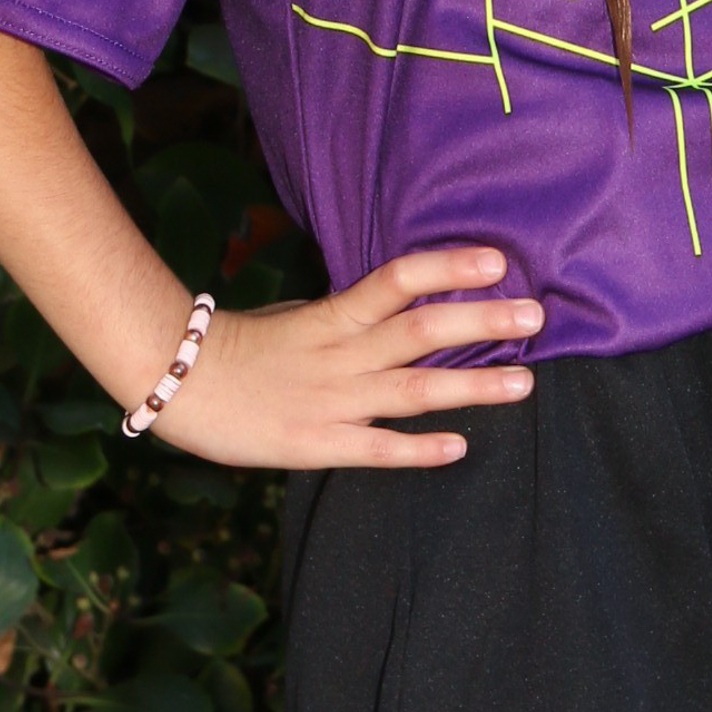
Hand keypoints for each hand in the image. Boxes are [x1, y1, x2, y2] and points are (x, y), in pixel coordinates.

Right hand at [150, 244, 538, 468]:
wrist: (176, 384)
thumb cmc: (239, 346)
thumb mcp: (297, 315)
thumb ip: (345, 315)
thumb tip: (394, 304)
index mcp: (332, 316)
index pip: (397, 281)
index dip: (447, 269)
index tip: (497, 262)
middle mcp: (340, 355)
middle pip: (419, 331)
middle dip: (481, 322)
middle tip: (535, 314)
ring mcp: (331, 401)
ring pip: (411, 389)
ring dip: (472, 386)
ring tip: (524, 383)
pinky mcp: (317, 445)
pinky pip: (376, 448)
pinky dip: (418, 449)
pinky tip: (461, 447)